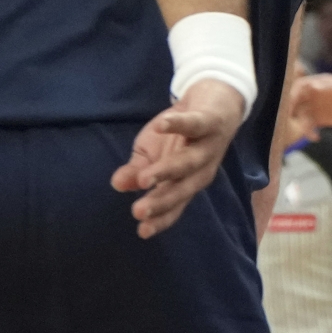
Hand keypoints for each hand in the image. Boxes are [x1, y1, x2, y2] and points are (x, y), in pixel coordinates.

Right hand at [111, 79, 243, 237]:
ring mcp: (208, 145)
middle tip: (138, 210)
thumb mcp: (152, 155)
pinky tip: (160, 126)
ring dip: (167, 170)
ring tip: (144, 178)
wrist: (214, 100)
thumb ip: (136, 172)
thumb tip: (117, 184)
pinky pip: (194, 123)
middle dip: (162, 201)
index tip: (142, 232)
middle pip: (183, 188)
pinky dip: (178, 124)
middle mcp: (201, 168)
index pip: (174, 205)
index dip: (160, 219)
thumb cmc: (180, 136)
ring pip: (189, 161)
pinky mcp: (210, 121)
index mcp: (185, 181)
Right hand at [288, 71, 331, 131]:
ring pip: (301, 115)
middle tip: (290, 121)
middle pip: (295, 101)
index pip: (299, 87)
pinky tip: (315, 137)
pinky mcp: (321, 119)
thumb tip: (313, 86)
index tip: (289, 105)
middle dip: (290, 111)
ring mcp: (317, 107)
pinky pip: (309, 125)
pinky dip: (309, 132)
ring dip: (301, 124)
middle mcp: (315, 94)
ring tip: (309, 132)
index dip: (292, 95)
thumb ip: (328, 87)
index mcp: (320, 83)